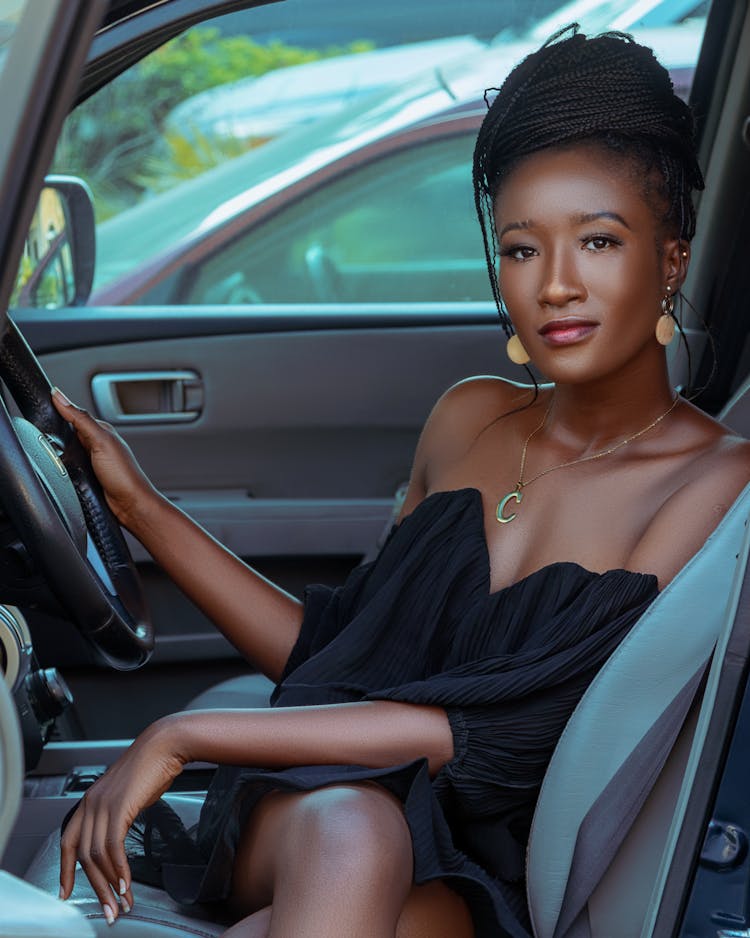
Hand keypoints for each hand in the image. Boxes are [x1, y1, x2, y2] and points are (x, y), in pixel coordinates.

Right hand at [51, 388, 159, 528]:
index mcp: (101, 430)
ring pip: (65, 451)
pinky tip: (61, 469)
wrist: (130, 504)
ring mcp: (91, 460)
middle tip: (50, 439)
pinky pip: (68, 466)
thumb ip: (80, 419)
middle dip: (56, 436)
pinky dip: (62, 467)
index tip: (44, 410)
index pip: (74, 414)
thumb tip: (60, 396)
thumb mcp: (100, 441)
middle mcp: (96, 444)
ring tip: (58, 457)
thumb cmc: (123, 475)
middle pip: (67, 433)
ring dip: (59, 453)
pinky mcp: (86, 475)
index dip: (59, 411)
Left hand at [59, 717, 186, 922]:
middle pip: (82, 855)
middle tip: (107, 909)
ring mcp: (103, 804)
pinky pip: (113, 847)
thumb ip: (118, 815)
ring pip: (97, 855)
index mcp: (90, 800)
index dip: (65, 870)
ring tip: (122, 902)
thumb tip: (119, 841)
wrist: (166, 744)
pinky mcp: (119, 806)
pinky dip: (120, 869)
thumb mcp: (127, 794)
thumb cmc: (152, 766)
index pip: (68, 842)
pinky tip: (127, 882)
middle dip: (95, 887)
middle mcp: (91, 803)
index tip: (66, 892)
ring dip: (110, 884)